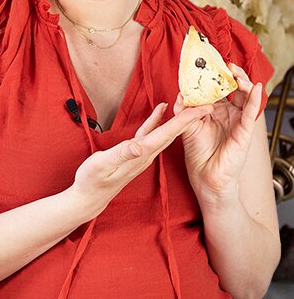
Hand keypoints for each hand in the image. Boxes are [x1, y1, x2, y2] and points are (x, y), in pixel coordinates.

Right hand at [69, 100, 213, 217]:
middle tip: (208, 102)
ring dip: (179, 118)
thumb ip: (120, 154)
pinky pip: (151, 132)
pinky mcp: (135, 152)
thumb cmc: (92, 181)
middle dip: (191, 118)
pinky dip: (158, 120)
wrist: (90, 197)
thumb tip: (138, 145)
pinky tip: (161, 111)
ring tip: (191, 103)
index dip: (186, 120)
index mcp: (141, 154)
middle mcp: (146, 154)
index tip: (203, 108)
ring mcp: (142, 154)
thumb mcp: (103, 164)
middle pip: (174, 133)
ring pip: (166, 132)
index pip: (169, 134)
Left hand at [175, 63, 265, 204]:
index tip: (208, 62)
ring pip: (244, 97)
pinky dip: (254, 99)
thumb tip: (180, 94)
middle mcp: (227, 114)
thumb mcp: (186, 127)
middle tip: (224, 63)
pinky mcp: (244, 131)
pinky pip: (251, 112)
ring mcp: (237, 122)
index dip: (214, 76)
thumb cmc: (198, 154)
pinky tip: (255, 87)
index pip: (217, 89)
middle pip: (233, 89)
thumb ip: (183, 110)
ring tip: (235, 72)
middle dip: (230, 75)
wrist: (205, 177)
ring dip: (242, 82)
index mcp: (214, 111)